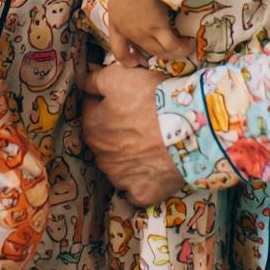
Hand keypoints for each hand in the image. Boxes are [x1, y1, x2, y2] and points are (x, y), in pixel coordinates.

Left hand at [81, 63, 183, 204]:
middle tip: (140, 120)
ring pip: (118, 165)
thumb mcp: (118, 76)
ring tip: (151, 143)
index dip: (108, 101)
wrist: (187, 127)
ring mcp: (120, 178)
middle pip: (104, 139)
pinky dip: (142, 180)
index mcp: (92, 127)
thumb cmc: (151, 97)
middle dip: (116, 130)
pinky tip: (154, 167)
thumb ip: (93, 80)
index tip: (126, 98)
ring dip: (128, 156)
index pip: (92, 110)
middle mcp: (100, 156)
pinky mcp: (141, 193)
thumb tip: (81, 82)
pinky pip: (136, 188)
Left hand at [107, 0, 193, 64]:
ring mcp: (143, 32)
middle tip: (170, 52)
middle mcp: (128, 32)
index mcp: (116, 22)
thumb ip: (126, 0)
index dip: (128, 60)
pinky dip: (182, 47)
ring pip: (161, 51)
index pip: (118, 50)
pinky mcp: (158, 28)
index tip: (137, 61)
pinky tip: (190, 43)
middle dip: (158, 54)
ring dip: (174, 52)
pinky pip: (173, 45)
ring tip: (185, 46)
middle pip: (145, 51)